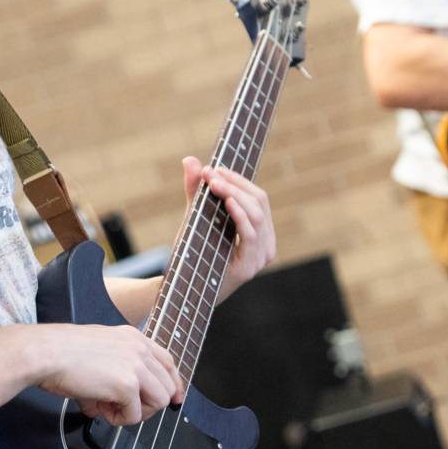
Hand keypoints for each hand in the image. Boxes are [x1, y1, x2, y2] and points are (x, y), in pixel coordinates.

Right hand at [30, 323, 182, 425]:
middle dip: (147, 404)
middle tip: (121, 408)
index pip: (167, 362)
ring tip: (109, 409)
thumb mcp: (97, 351)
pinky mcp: (127, 385)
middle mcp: (139, 349)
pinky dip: (119, 420)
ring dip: (136, 413)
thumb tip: (115, 401)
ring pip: (160, 402)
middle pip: (167, 386)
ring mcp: (135, 366)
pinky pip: (135, 415)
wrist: (45, 353)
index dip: (173, 384)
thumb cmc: (60, 352)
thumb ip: (115, 370)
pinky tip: (100, 410)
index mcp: (132, 337)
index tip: (174, 400)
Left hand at [182, 158, 273, 300]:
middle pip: (260, 202)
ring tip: (215, 183)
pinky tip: (228, 201)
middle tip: (211, 173)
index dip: (239, 180)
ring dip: (235, 194)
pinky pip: (251, 235)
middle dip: (236, 183)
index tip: (214, 168)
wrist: (182, 288)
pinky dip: (240, 214)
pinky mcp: (248, 267)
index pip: (259, 198)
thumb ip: (195, 190)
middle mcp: (266, 245)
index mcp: (261, 233)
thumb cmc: (194, 252)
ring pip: (258, 215)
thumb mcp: (196, 217)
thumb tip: (190, 159)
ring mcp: (260, 258)